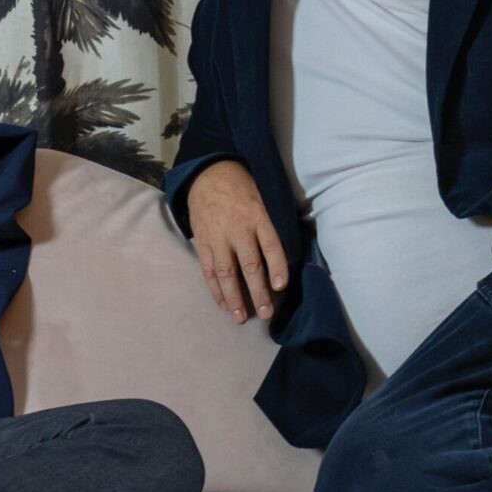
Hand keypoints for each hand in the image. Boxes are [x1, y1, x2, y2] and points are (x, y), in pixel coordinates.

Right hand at [186, 159, 286, 323]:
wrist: (207, 173)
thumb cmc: (242, 188)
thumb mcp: (264, 198)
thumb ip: (272, 224)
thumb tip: (290, 255)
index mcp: (258, 216)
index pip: (271, 245)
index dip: (277, 267)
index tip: (281, 287)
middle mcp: (238, 229)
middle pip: (250, 265)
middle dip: (258, 292)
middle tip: (266, 313)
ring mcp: (218, 237)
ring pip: (227, 273)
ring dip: (235, 298)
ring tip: (241, 317)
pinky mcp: (202, 242)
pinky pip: (209, 271)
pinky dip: (216, 290)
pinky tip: (224, 304)